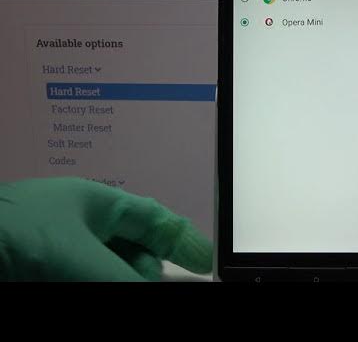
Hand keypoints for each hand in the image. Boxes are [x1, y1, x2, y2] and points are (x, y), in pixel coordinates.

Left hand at [0, 177, 212, 280]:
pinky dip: (96, 279)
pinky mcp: (44, 270)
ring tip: (115, 281)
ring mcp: (61, 251)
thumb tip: (160, 288)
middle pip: (133, 251)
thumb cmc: (20, 237)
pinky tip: (90, 281)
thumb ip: (126, 279)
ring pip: (107, 268)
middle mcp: (81, 225)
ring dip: (120, 276)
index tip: (204, 262)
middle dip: (147, 270)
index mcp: (96, 202)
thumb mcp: (80, 260)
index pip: (152, 219)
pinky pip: (84, 275)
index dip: (182, 239)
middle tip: (155, 283)